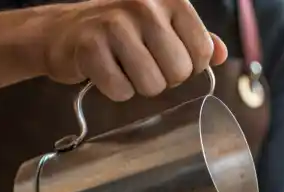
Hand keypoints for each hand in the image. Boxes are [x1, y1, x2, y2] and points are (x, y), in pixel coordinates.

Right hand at [39, 0, 227, 100]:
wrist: (63, 31)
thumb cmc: (119, 31)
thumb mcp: (162, 26)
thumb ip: (195, 38)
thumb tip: (220, 54)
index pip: (202, 52)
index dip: (188, 67)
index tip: (168, 59)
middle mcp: (144, 5)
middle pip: (179, 72)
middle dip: (163, 79)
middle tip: (142, 64)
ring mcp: (115, 23)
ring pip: (152, 85)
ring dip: (138, 87)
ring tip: (124, 68)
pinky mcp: (90, 46)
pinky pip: (120, 90)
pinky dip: (115, 90)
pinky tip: (105, 72)